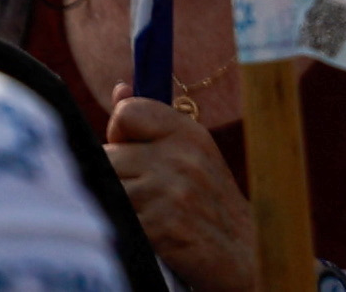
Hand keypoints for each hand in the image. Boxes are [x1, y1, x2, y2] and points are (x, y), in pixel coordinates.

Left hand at [102, 91, 264, 291]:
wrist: (242, 255)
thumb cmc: (210, 205)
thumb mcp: (193, 155)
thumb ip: (153, 124)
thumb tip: (120, 89)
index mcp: (189, 133)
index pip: (128, 112)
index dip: (119, 133)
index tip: (130, 151)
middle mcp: (180, 157)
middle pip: (106, 153)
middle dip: (109, 175)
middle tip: (132, 193)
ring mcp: (169, 192)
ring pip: (104, 186)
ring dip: (109, 202)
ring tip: (133, 213)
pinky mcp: (157, 226)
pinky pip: (110, 216)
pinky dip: (114, 225)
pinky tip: (135, 231)